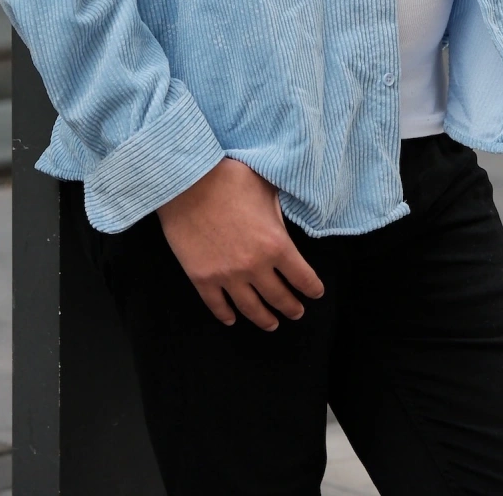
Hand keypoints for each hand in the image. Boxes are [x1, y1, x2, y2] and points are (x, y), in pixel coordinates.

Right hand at [157, 157, 323, 330]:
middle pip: (279, 297)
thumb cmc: (229, 178)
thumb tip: (285, 223)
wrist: (187, 182)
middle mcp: (255, 267)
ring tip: (272, 324)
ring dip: (264, 319)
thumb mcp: (266, 188)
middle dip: (292, 307)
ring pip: (251, 308)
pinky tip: (231, 319)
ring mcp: (227, 276)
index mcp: (276, 244)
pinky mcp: (202, 278)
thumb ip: (279, 212)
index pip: (303, 277)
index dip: (312, 288)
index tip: (315, 293)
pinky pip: (217, 305)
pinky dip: (225, 315)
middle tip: (297, 312)